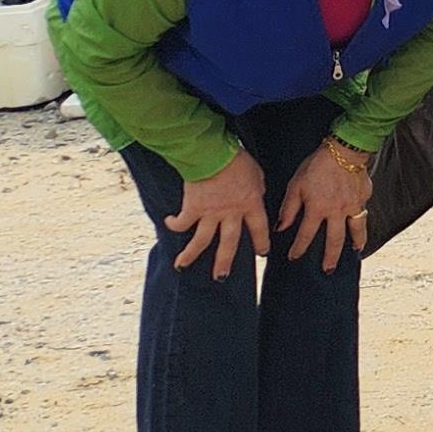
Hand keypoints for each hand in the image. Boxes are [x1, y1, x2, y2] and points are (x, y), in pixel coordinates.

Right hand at [164, 149, 270, 275]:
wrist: (213, 153)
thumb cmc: (238, 160)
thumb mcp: (257, 175)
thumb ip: (256, 189)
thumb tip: (255, 195)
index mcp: (251, 204)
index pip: (259, 228)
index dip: (261, 242)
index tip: (262, 253)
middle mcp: (231, 213)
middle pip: (229, 242)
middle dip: (224, 261)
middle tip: (220, 278)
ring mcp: (210, 213)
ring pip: (201, 240)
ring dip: (191, 255)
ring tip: (182, 267)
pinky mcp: (192, 208)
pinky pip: (183, 222)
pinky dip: (174, 224)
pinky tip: (170, 224)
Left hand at [276, 136, 373, 267]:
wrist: (344, 149)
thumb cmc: (317, 165)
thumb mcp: (296, 185)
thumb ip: (289, 208)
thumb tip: (281, 227)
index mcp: (317, 209)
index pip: (306, 235)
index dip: (299, 248)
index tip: (294, 257)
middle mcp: (337, 211)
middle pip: (334, 240)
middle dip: (330, 257)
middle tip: (327, 269)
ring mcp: (353, 205)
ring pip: (356, 230)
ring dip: (355, 242)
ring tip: (355, 251)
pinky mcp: (364, 196)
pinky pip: (363, 212)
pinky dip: (363, 221)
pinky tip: (361, 224)